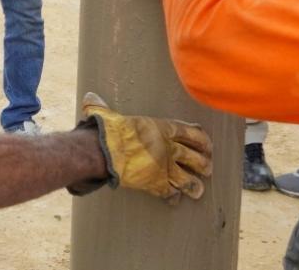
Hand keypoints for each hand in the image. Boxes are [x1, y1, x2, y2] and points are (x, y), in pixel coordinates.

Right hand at [78, 92, 211, 202]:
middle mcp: (169, 148)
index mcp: (163, 128)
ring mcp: (164, 167)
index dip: (202, 139)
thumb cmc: (109, 130)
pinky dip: (173, 196)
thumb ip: (103, 108)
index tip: (208, 145)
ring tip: (198, 190)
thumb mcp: (108, 115)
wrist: (105, 151)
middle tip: (208, 168)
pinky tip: (175, 199)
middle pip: (194, 157)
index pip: (191, 133)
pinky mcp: (155, 183)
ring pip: (186, 178)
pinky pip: (169, 192)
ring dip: (194, 184)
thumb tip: (90, 99)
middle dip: (203, 163)